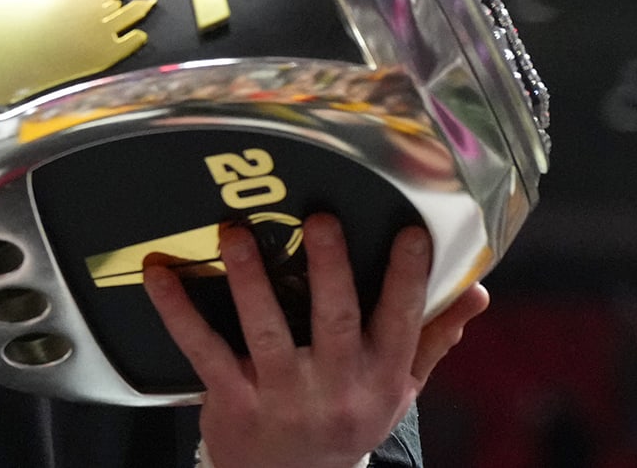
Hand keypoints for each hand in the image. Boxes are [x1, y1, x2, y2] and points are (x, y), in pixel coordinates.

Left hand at [142, 215, 489, 467]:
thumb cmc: (346, 418)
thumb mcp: (397, 388)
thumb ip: (431, 337)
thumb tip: (476, 290)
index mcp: (380, 378)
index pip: (402, 323)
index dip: (409, 279)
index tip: (411, 232)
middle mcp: (336, 387)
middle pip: (335, 321)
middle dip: (331, 269)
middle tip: (321, 218)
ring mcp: (282, 396)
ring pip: (267, 331)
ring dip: (251, 280)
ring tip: (237, 234)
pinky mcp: (233, 400)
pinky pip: (203, 349)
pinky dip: (178, 310)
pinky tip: (160, 274)